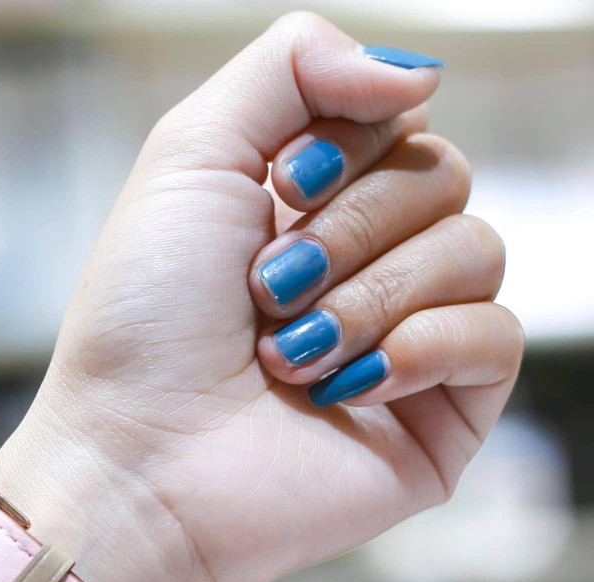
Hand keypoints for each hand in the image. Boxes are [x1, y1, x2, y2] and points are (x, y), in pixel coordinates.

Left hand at [0, 13, 522, 581]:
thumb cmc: (143, 323)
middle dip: (348, 229)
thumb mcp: (192, 154)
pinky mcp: (437, 419)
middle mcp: (365, 268)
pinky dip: (421, 348)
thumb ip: (294, 65)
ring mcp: (406, 343)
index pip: (399, 118)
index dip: (345, 145)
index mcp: (311, 206)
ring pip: (477, 250)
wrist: (137, 462)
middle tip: (267, 292)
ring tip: (288, 356)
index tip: (277, 191)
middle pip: (443, 175)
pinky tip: (347, 388)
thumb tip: (419, 74)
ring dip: (368, 296)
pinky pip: (497, 339)